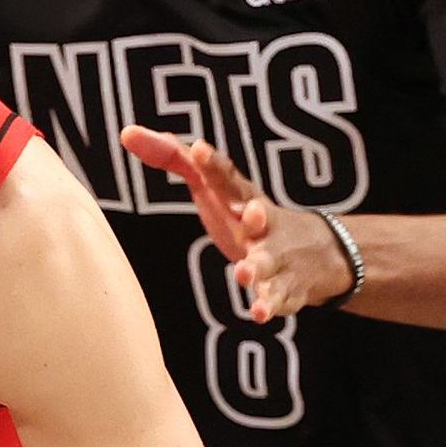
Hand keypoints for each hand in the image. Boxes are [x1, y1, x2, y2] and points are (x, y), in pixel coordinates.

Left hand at [129, 129, 355, 322]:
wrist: (315, 252)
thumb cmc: (245, 215)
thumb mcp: (215, 188)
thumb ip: (173, 160)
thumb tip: (130, 134)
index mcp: (242, 197)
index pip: (228, 176)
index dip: (214, 164)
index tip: (199, 150)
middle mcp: (263, 224)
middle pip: (261, 217)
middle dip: (256, 215)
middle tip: (251, 214)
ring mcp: (277, 256)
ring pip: (268, 261)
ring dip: (257, 266)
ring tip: (243, 272)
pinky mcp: (285, 288)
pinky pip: (277, 298)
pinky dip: (268, 305)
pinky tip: (258, 313)